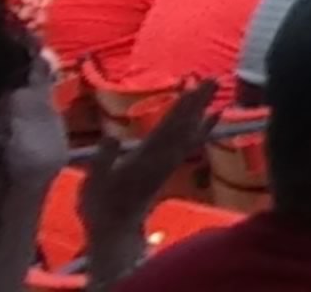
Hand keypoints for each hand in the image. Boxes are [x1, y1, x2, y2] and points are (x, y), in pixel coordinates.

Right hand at [79, 81, 213, 244]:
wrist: (116, 230)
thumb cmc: (101, 205)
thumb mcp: (95, 181)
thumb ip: (103, 158)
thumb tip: (110, 135)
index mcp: (145, 158)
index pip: (166, 128)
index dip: (180, 108)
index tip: (193, 88)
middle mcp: (162, 158)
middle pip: (183, 125)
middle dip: (198, 101)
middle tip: (214, 79)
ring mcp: (168, 163)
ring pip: (189, 131)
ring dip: (202, 109)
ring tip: (215, 89)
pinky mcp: (169, 167)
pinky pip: (190, 142)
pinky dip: (202, 127)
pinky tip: (211, 116)